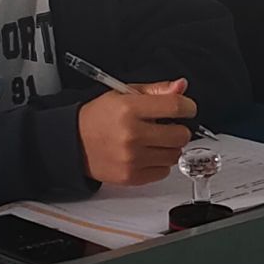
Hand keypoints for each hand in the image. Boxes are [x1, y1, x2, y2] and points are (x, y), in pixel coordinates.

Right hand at [77, 80, 194, 186]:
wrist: (74, 143)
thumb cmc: (99, 117)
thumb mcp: (123, 94)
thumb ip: (156, 90)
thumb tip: (181, 87)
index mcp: (129, 109)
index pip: (175, 106)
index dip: (188, 106)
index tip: (187, 109)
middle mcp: (132, 135)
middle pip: (180, 134)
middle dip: (179, 129)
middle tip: (169, 126)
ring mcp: (132, 158)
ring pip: (174, 155)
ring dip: (170, 147)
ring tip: (155, 141)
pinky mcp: (132, 177)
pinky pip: (163, 171)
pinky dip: (160, 163)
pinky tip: (147, 154)